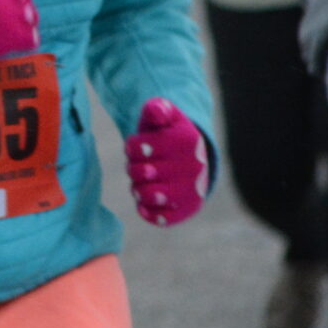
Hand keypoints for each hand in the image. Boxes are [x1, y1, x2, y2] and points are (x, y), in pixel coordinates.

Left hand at [126, 98, 208, 225]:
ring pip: (147, 195)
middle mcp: (192, 168)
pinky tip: (147, 201)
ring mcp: (190, 192)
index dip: (133, 147)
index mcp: (186, 141)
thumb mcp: (166, 117)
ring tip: (144, 182)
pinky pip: (160, 218)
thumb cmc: (170, 135)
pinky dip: (147, 211)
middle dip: (134, 167)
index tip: (142, 146)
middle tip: (142, 165)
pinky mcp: (186, 211)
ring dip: (138, 188)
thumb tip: (156, 109)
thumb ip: (158, 109)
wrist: (194, 160)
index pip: (138, 147)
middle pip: (139, 172)